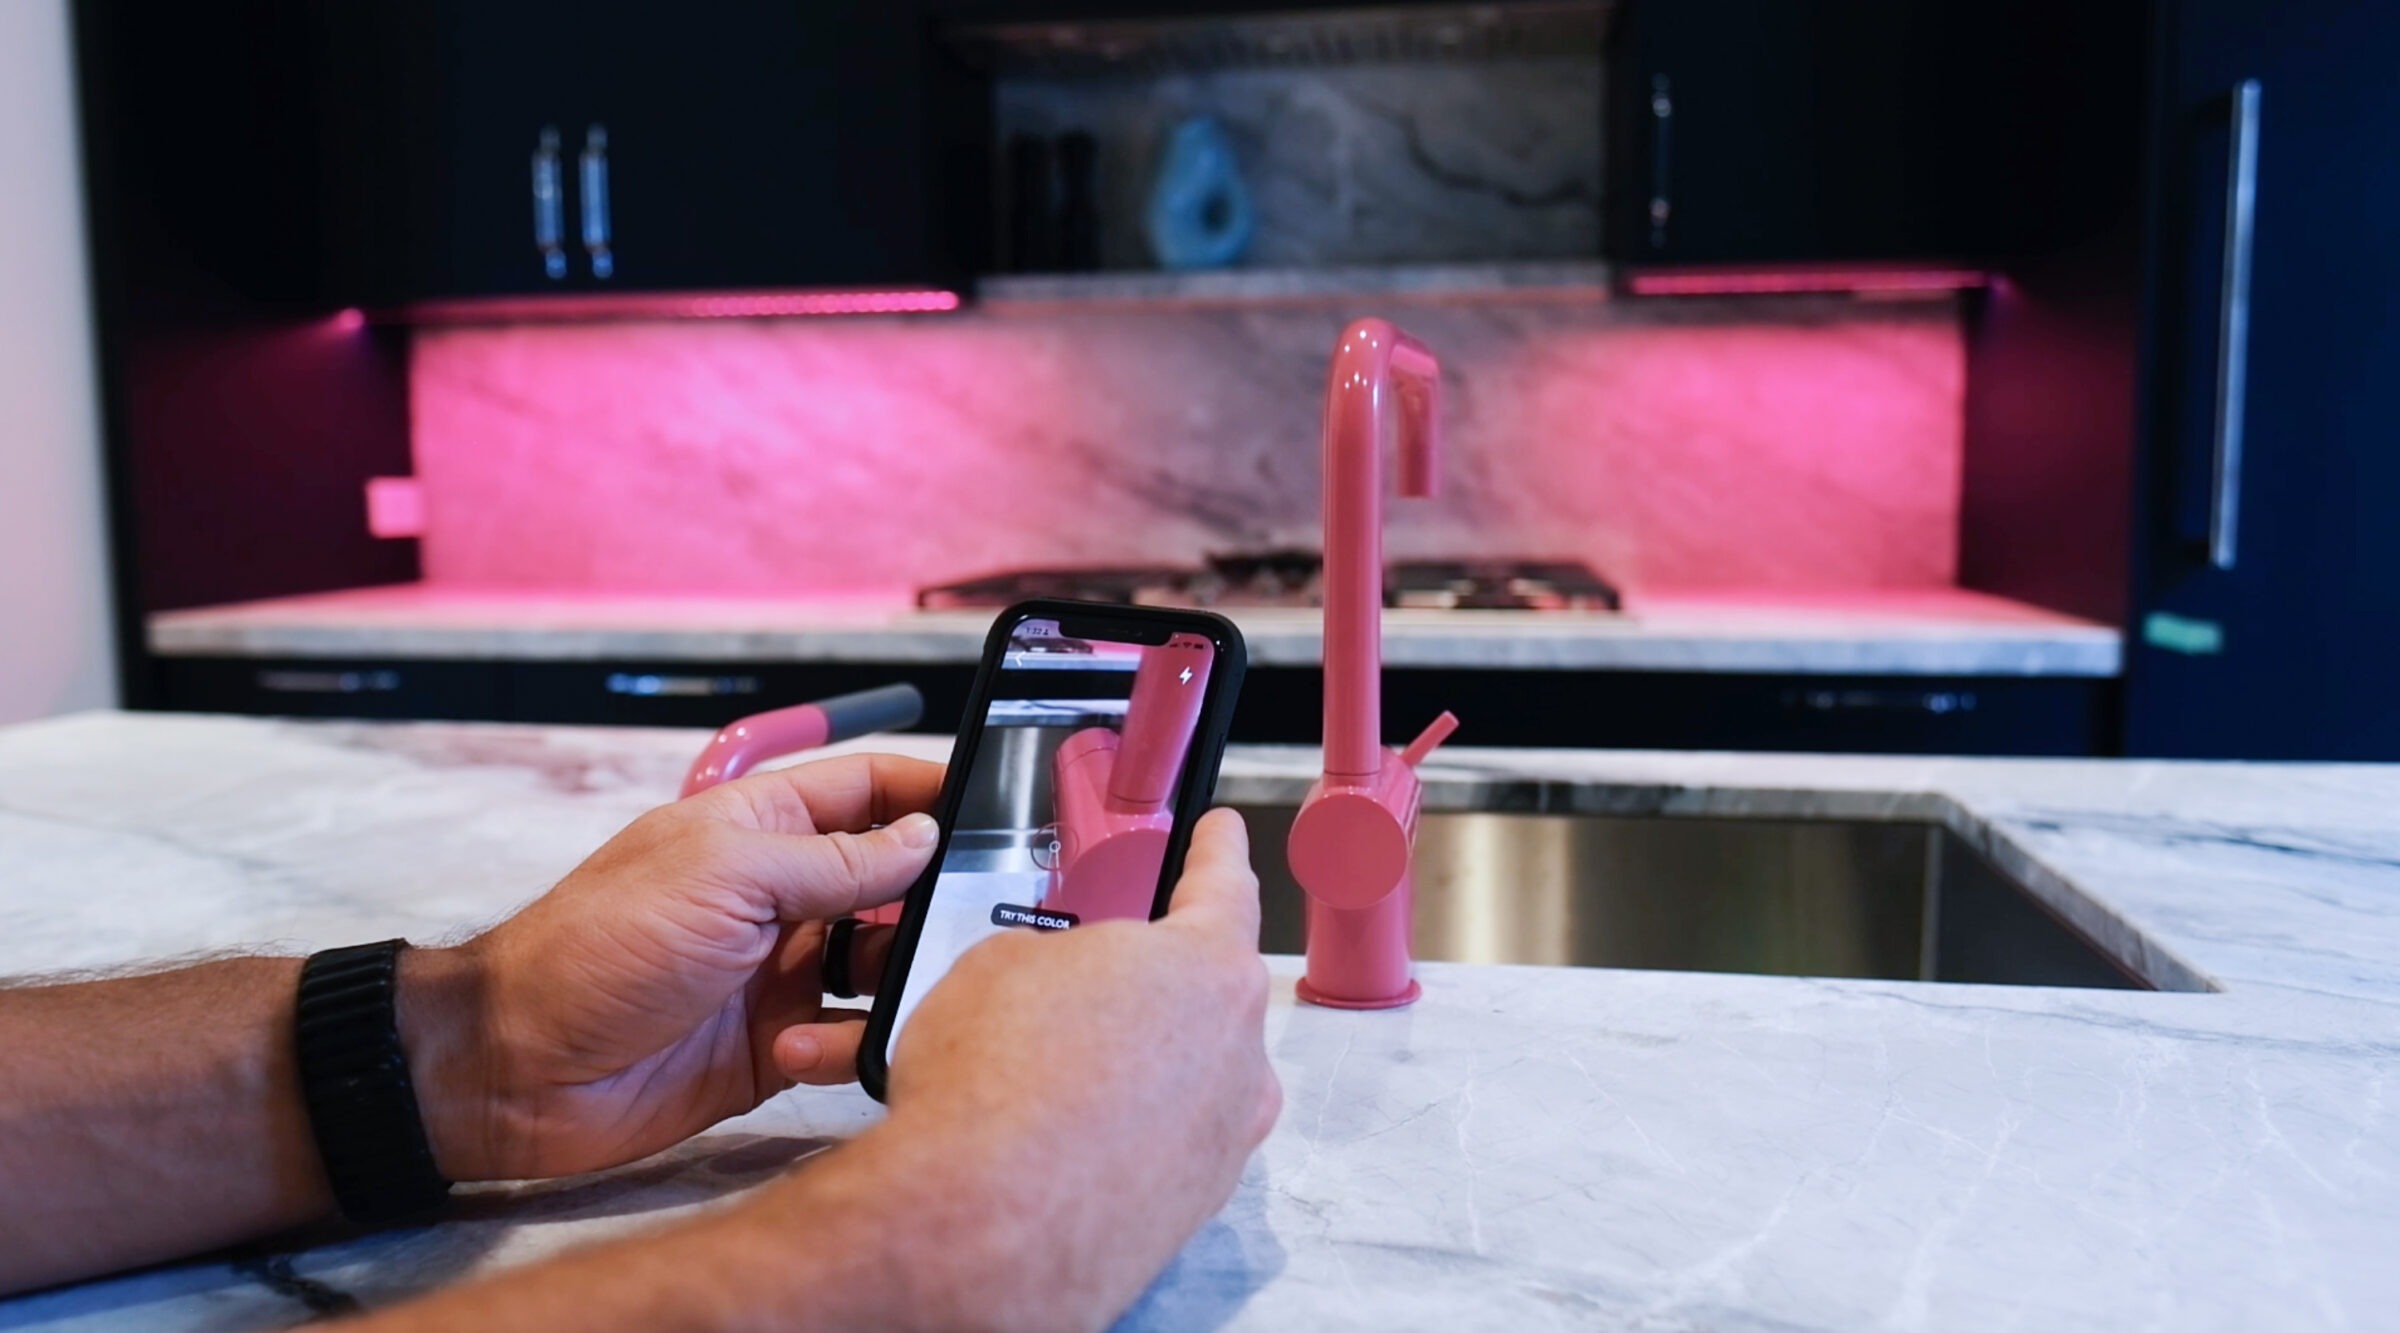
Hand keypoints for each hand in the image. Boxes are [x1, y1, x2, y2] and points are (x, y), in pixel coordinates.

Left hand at [400, 753, 943, 1181]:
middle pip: (896, 884)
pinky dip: (844, 1045)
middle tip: (977, 926)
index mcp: (765, 828)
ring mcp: (785, 970)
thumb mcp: (725, 878)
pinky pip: (850, 1038)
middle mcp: (784, 895)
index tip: (1007, 813)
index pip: (871, 791)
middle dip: (935, 904)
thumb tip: (927, 838)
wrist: (516, 1068)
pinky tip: (799, 1050)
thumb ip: (834, 860)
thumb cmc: (605, 945)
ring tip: (895, 997)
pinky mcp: (782, 1045)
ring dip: (897, 982)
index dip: (935, 795)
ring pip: (886, 967)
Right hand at [832, 807, 1282, 1328]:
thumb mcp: (998, 965)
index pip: (1223, 886)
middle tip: (1087, 989)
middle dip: (1148, 987)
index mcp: (1208, 970)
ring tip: (1048, 1081)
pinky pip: (1163, 1144)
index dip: (1216, 851)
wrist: (980, 1225)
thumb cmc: (992, 1085)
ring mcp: (1223, 1140)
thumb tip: (1060, 983)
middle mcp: (1240, 1058)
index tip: (1222, 834)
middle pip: (1204, 995)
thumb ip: (1057, 956)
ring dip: (1133, 1069)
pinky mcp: (1192, 1207)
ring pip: (1185, 1077)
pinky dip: (1122, 1135)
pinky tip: (1058, 1138)